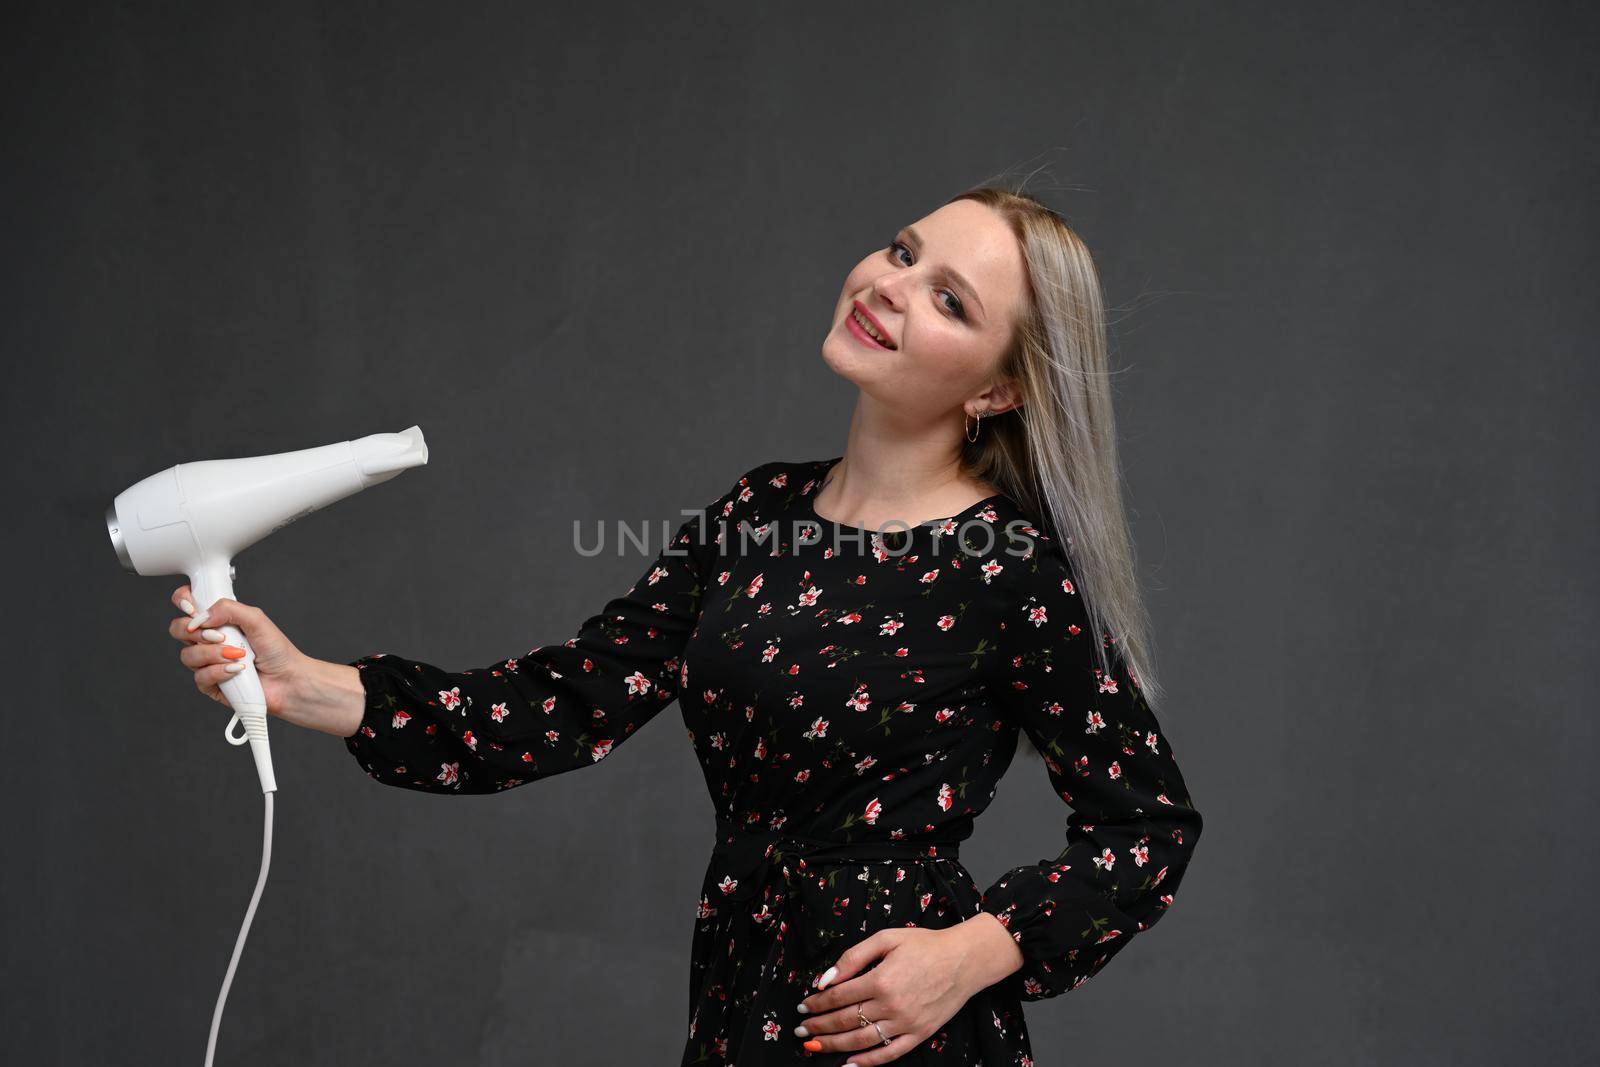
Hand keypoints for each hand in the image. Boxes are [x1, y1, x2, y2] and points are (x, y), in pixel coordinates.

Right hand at [168, 584, 307, 720]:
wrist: (288, 680)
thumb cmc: (276, 650)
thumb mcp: (257, 619)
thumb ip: (229, 609)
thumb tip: (202, 616)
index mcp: (218, 621)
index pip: (189, 605)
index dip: (183, 602)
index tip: (192, 608)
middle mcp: (209, 640)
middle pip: (178, 629)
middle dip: (195, 632)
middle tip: (220, 636)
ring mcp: (208, 662)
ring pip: (188, 656)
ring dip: (213, 654)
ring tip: (237, 655)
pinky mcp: (211, 684)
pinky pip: (200, 677)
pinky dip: (219, 672)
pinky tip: (237, 671)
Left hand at [792, 918, 1013, 1063]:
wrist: (965, 959)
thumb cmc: (925, 944)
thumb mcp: (886, 938)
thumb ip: (853, 957)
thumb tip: (825, 979)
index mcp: (881, 979)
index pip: (838, 996)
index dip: (817, 1003)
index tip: (803, 1006)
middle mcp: (891, 1005)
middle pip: (845, 1020)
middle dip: (819, 1026)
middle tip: (801, 1029)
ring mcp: (905, 1023)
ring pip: (862, 1041)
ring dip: (834, 1045)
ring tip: (815, 1046)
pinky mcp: (919, 1034)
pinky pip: (889, 1053)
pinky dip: (867, 1063)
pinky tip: (849, 1064)